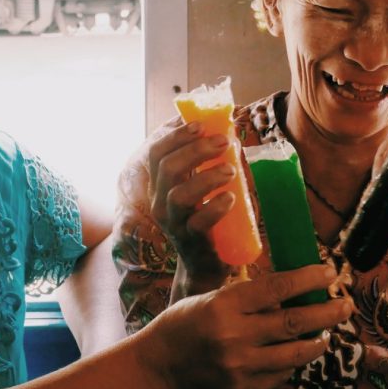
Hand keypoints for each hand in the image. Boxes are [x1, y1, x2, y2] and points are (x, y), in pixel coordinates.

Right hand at [146, 121, 234, 292]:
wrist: (204, 264)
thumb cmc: (205, 218)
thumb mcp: (198, 187)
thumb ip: (202, 162)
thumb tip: (218, 124)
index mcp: (160, 186)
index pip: (156, 154)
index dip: (175, 136)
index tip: (200, 125)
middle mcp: (160, 203)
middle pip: (167, 169)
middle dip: (196, 150)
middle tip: (223, 142)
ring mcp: (174, 223)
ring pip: (180, 195)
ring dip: (207, 177)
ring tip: (231, 170)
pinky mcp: (191, 241)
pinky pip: (199, 222)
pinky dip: (216, 207)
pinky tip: (230, 197)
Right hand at [147, 263, 353, 388]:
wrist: (160, 365)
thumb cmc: (186, 322)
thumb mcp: (212, 297)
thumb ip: (250, 297)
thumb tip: (295, 289)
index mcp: (225, 305)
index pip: (277, 288)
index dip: (308, 279)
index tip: (329, 272)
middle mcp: (234, 336)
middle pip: (295, 322)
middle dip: (327, 312)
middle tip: (345, 304)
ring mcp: (240, 367)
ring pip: (296, 354)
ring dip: (318, 341)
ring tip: (327, 333)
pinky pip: (282, 375)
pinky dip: (293, 362)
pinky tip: (295, 353)